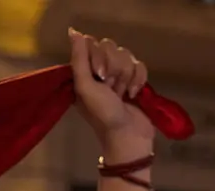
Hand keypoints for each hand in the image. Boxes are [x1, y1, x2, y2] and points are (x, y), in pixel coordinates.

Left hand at [68, 28, 152, 150]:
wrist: (129, 134)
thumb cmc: (103, 114)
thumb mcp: (85, 87)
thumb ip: (79, 58)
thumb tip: (73, 31)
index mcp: (84, 70)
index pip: (91, 43)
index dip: (99, 56)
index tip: (99, 75)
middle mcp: (100, 69)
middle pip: (110, 46)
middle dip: (114, 68)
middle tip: (111, 87)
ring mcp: (119, 74)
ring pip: (126, 55)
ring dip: (127, 76)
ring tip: (123, 93)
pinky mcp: (136, 80)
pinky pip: (140, 65)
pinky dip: (139, 80)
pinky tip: (134, 94)